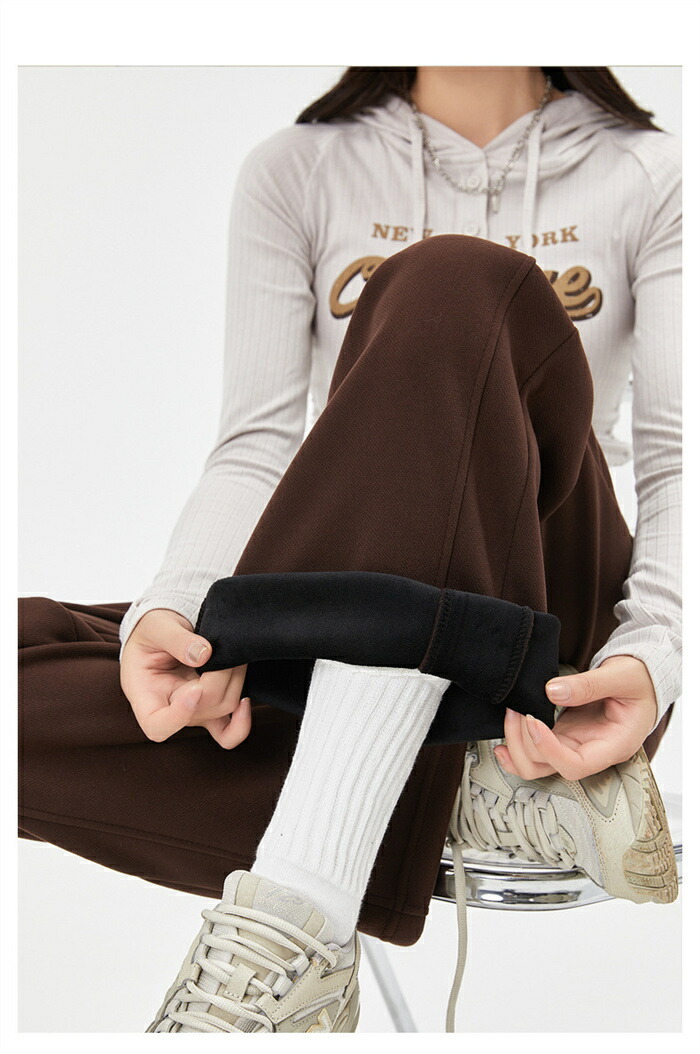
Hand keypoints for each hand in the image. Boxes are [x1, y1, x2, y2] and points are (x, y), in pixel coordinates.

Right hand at [120, 608, 251, 748]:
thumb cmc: (152, 630)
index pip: (157, 725)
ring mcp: (193, 711)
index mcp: (145, 694)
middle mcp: (169, 709)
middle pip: (201, 711)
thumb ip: (176, 639)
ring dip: (234, 681)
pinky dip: (241, 722)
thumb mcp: (156, 625)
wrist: (165, 629)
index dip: (180, 715)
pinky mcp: (212, 707)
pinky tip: (245, 702)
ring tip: (231, 653)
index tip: (196, 688)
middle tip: (221, 648)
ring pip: (221, 710)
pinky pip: (228, 731)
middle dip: (218, 679)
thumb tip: (204, 654)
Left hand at [494, 655, 657, 780]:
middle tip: (516, 710)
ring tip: (511, 714)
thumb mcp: (622, 676)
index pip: (575, 765)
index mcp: (613, 745)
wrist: (642, 679)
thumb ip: (589, 684)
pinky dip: (518, 741)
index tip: (532, 721)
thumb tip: (552, 691)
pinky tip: (509, 726)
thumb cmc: (640, 681)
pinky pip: (536, 749)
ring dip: (516, 744)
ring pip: (537, 763)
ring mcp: (575, 745)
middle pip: (548, 767)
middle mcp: (592, 752)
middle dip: (523, 743)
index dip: (548, 749)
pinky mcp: (564, 734)